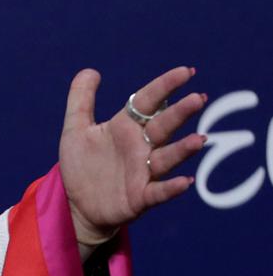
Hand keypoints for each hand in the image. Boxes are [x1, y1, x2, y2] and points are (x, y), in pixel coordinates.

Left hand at [59, 66, 207, 244]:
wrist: (76, 205)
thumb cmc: (82, 165)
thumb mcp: (75, 130)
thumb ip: (81, 100)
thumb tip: (90, 70)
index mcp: (126, 127)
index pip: (149, 101)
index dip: (165, 86)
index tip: (186, 72)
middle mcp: (140, 147)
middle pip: (163, 126)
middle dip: (179, 114)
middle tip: (198, 99)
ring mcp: (143, 172)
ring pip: (166, 158)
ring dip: (182, 149)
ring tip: (198, 140)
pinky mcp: (140, 197)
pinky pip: (159, 192)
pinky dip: (171, 187)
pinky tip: (185, 181)